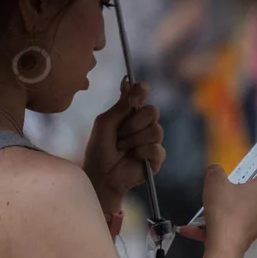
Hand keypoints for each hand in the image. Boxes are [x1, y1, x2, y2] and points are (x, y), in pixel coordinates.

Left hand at [83, 78, 165, 212]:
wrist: (100, 175)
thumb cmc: (99, 149)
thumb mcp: (105, 123)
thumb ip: (120, 105)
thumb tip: (132, 82)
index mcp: (130, 113)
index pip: (142, 94)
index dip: (141, 91)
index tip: (135, 96)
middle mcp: (143, 124)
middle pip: (153, 111)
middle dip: (133, 124)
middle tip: (119, 134)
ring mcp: (151, 141)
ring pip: (156, 130)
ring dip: (134, 140)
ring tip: (123, 148)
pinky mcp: (156, 158)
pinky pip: (157, 149)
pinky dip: (141, 153)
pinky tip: (133, 158)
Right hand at [195, 165, 256, 255]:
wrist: (224, 246)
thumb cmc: (224, 210)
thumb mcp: (214, 183)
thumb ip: (215, 171)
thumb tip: (215, 170)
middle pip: (253, 196)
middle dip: (239, 193)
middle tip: (223, 190)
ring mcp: (256, 226)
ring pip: (240, 214)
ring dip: (224, 212)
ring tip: (203, 213)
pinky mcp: (246, 239)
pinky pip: (230, 229)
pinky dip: (214, 228)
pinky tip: (193, 230)